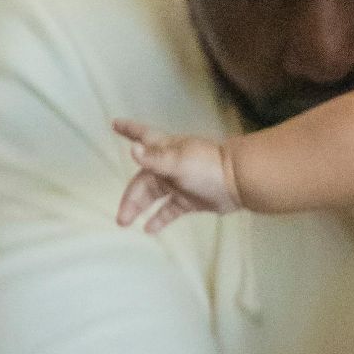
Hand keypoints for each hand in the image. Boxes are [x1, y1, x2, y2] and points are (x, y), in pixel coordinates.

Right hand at [113, 118, 241, 232]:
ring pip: (152, 197)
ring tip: (126, 223)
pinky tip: (149, 229)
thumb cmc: (207, 166)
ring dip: (139, 208)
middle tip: (121, 217)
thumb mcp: (178, 162)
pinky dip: (159, 219)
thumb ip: (155, 158)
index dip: (129, 129)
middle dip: (130, 197)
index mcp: (165, 150)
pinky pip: (168, 210)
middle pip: (142, 180)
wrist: (238, 182)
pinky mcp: (188, 200)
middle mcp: (168, 165)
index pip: (142, 136)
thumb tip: (133, 150)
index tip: (115, 123)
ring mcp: (178, 184)